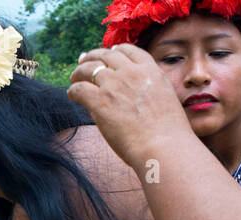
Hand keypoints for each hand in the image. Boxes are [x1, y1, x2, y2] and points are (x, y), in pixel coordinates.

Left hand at [68, 45, 191, 171]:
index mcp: (150, 71)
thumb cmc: (168, 133)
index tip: (109, 53)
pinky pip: (79, 89)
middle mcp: (132, 72)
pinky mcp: (100, 101)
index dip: (115, 50)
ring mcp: (115, 85)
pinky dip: (73, 91)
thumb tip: (132, 93)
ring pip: (89, 68)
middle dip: (92, 56)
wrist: (163, 146)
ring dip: (79, 72)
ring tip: (74, 78)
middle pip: (106, 55)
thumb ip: (149, 89)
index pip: (129, 50)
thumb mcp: (165, 99)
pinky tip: (72, 96)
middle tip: (83, 61)